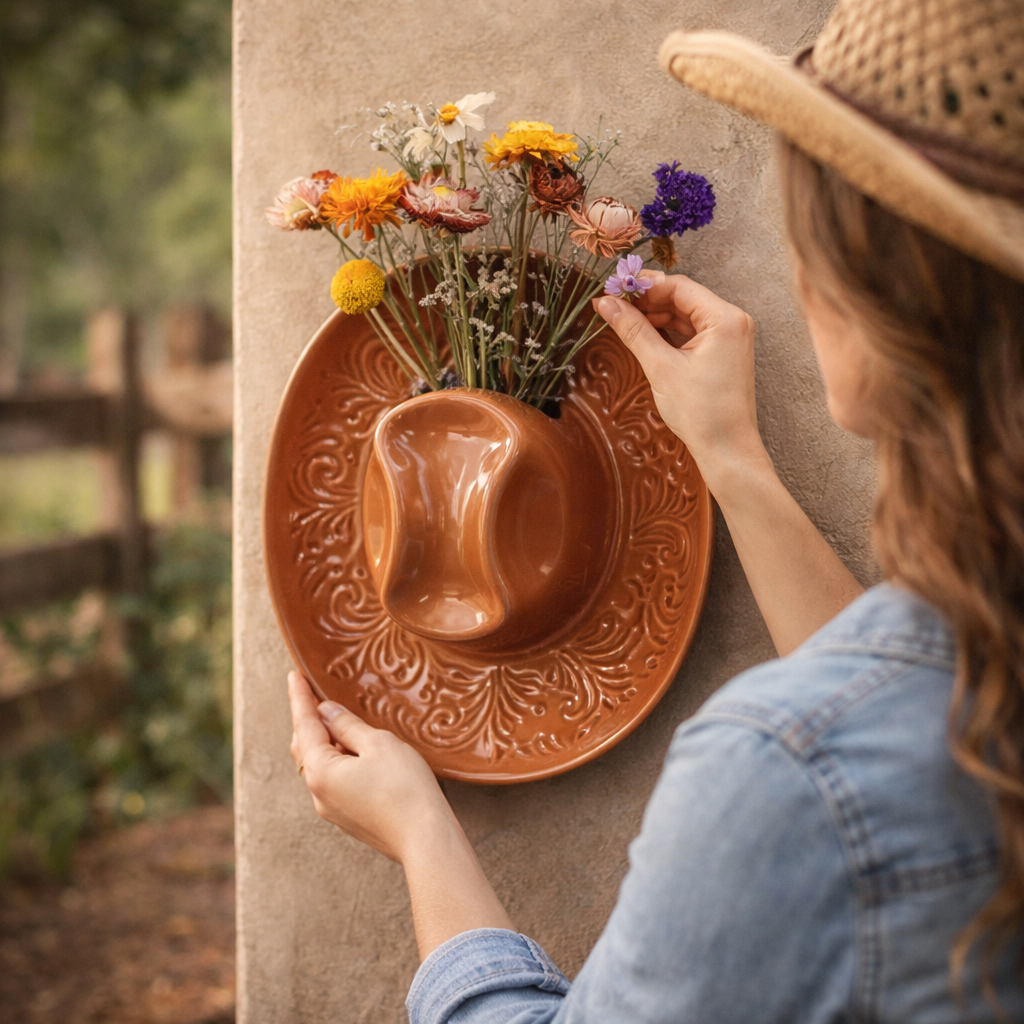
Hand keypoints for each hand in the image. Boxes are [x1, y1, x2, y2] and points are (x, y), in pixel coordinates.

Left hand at [288, 671, 514, 957]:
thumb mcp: (378, 744)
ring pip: (319, 766)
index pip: (305, 725)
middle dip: (309, 721)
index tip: (293, 676)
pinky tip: (354, 752)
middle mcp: (318, 793)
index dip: (300, 698)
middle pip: (305, 748)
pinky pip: (333, 781)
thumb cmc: (405, 788)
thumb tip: (327, 712)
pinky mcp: (348, 818)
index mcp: (321, 771)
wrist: (425, 839)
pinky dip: (336, 760)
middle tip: (314, 694)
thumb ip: (348, 725)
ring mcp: (332, 809)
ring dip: (324, 741)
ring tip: (336, 720)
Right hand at [594, 272, 767, 496]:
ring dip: (655, 316)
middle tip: (611, 306)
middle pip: (682, 298)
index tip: (613, 290)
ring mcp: (729, 337)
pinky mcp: (722, 352)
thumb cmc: (702, 412)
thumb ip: (633, 330)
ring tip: (622, 322)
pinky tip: (643, 335)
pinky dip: (667, 332)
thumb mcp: (661, 367)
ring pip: (684, 315)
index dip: (643, 286)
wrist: (727, 449)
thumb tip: (607, 304)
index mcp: (725, 318)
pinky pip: (691, 332)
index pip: (678, 286)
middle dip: (647, 301)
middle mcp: (732, 321)